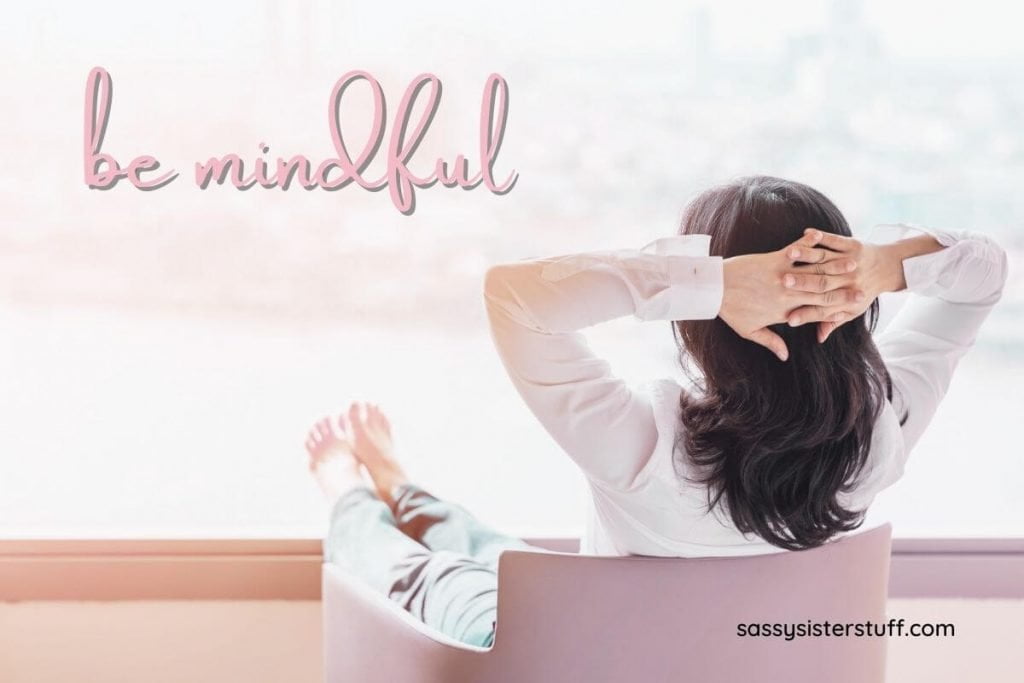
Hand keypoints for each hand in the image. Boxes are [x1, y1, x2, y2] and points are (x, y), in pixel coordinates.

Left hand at [720, 231, 865, 360]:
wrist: (712, 288)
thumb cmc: (729, 310)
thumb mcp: (749, 330)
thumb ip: (771, 342)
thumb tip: (785, 356)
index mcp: (784, 312)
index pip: (815, 313)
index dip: (836, 312)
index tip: (854, 310)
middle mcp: (787, 295)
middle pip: (821, 294)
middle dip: (844, 291)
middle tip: (864, 288)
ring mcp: (782, 276)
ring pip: (814, 272)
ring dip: (836, 266)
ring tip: (854, 262)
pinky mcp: (774, 259)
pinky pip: (797, 252)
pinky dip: (809, 245)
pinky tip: (823, 239)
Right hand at [784, 228, 899, 341]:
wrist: (889, 268)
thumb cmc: (865, 291)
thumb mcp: (852, 311)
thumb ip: (833, 322)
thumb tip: (819, 338)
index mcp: (846, 299)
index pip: (823, 309)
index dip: (807, 314)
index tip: (789, 319)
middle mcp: (849, 281)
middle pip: (822, 283)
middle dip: (802, 282)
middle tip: (782, 283)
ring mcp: (851, 261)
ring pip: (826, 259)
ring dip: (807, 255)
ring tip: (790, 254)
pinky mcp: (853, 245)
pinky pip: (835, 240)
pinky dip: (822, 236)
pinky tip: (807, 232)